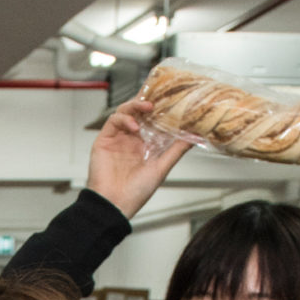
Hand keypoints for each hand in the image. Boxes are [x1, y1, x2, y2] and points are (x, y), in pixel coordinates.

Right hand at [85, 101, 194, 219]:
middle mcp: (131, 139)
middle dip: (148, 100)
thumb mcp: (162, 167)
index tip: (172, 96)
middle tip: (160, 95)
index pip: (153, 119)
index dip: (161, 107)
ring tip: (148, 106)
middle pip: (139, 111)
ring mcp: (117, 138)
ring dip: (136, 106)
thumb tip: (196, 136)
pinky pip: (113, 121)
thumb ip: (177, 149)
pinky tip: (134, 126)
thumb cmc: (136, 192)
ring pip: (125, 112)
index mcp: (145, 144)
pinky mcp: (104, 140)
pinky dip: (124, 119)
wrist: (115, 204)